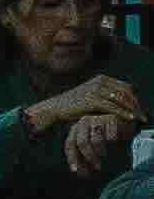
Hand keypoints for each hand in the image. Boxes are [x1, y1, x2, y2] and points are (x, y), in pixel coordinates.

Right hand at [31, 78, 146, 133]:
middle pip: (126, 92)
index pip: (126, 87)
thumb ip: (107, 96)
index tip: (140, 110)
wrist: (56, 108)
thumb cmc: (74, 105)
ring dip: (133, 110)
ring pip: (121, 99)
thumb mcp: (92, 96)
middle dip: (137, 105)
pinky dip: (124, 113)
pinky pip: (113, 107)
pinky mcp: (91, 99)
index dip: (135, 99)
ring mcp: (95, 89)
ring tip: (140, 119)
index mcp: (101, 79)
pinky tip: (130, 119)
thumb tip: (125, 103)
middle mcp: (99, 81)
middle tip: (143, 116)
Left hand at [69, 113, 126, 175]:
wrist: (123, 123)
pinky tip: (115, 142)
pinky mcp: (110, 119)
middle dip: (89, 158)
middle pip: (82, 143)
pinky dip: (112, 142)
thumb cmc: (105, 137)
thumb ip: (85, 158)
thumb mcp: (93, 147)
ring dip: (100, 152)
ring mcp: (96, 119)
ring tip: (104, 155)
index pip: (69, 145)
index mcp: (75, 130)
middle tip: (97, 168)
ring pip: (96, 140)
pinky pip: (110, 136)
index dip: (72, 158)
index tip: (75, 171)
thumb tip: (80, 174)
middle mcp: (83, 123)